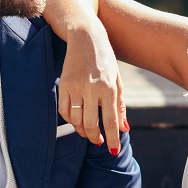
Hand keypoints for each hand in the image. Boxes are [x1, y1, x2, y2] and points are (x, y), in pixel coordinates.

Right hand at [58, 28, 128, 152]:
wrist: (85, 37)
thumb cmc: (106, 60)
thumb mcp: (118, 80)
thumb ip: (120, 106)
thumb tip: (123, 129)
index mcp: (109, 87)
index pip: (111, 120)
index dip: (112, 138)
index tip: (113, 150)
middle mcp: (91, 88)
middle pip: (91, 124)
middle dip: (95, 137)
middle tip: (99, 141)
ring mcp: (75, 87)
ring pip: (76, 120)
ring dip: (83, 131)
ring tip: (89, 133)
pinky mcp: (63, 85)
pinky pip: (65, 110)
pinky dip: (71, 120)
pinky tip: (77, 121)